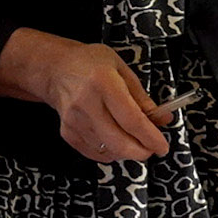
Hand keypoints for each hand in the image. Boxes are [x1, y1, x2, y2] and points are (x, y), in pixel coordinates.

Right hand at [0, 28, 171, 162]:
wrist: (55, 68)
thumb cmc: (90, 64)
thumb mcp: (121, 69)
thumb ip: (142, 97)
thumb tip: (163, 118)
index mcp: (103, 82)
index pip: (132, 120)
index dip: (151, 138)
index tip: (162, 146)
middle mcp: (87, 103)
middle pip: (119, 142)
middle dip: (141, 152)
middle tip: (151, 148)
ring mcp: (75, 120)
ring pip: (108, 151)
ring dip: (126, 151)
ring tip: (132, 139)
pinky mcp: (67, 132)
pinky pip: (95, 153)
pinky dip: (110, 152)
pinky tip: (114, 140)